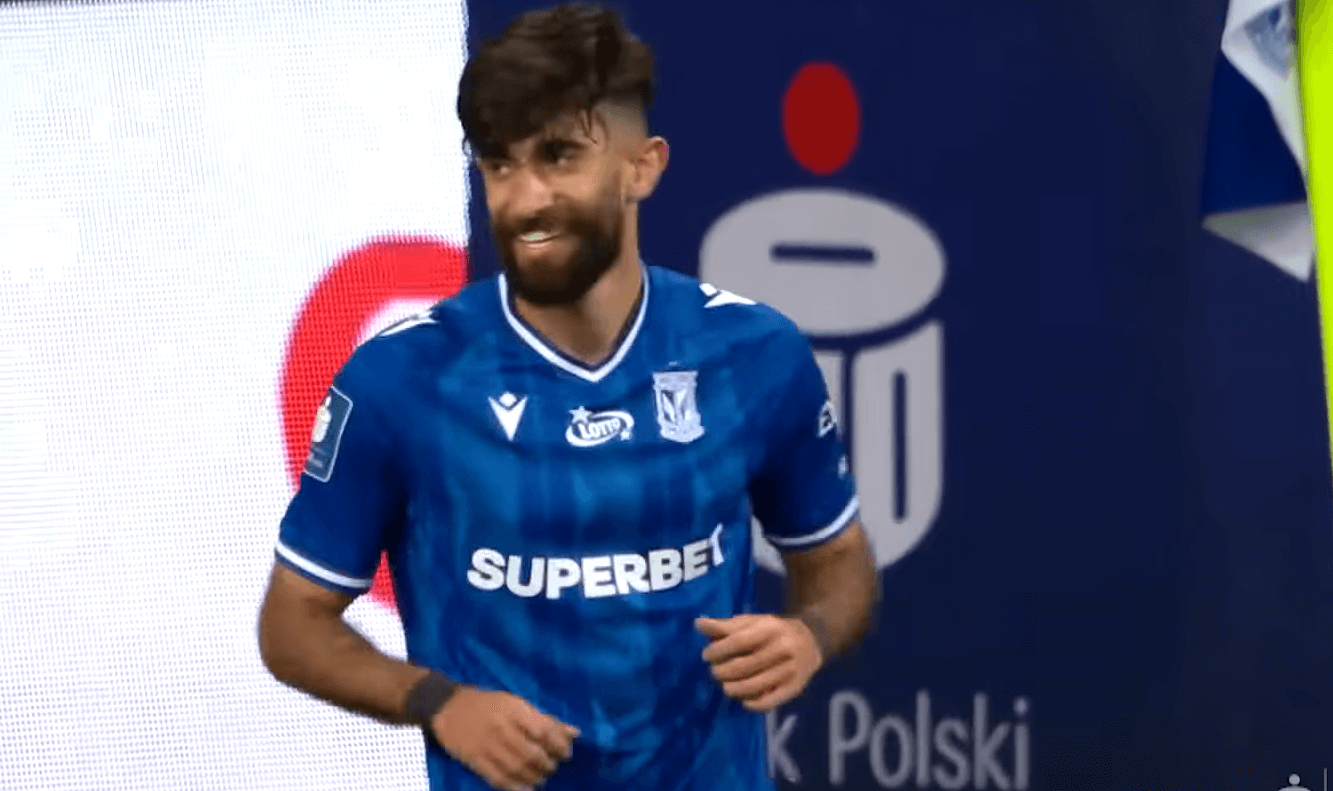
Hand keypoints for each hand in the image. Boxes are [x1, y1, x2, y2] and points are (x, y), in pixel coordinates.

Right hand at [430, 686, 579, 790]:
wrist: (448, 708)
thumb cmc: (488, 704)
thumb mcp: (516, 704)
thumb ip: (545, 719)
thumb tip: (575, 733)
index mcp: (514, 709)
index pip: (544, 731)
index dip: (559, 746)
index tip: (565, 753)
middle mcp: (502, 727)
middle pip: (532, 753)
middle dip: (547, 764)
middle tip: (552, 767)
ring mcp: (487, 745)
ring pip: (517, 768)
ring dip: (534, 777)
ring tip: (540, 777)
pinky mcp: (475, 760)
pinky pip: (498, 778)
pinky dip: (515, 787)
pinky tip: (526, 788)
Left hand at [696, 614, 822, 712]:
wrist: (810, 641)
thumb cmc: (772, 631)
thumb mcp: (752, 622)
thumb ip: (725, 625)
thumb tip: (698, 624)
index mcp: (770, 628)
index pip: (739, 641)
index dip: (719, 650)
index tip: (707, 655)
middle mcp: (783, 648)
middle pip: (745, 665)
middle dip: (723, 671)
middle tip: (715, 672)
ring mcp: (790, 670)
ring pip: (755, 685)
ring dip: (733, 688)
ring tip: (725, 685)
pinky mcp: (794, 688)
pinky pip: (769, 702)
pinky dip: (751, 704)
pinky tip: (742, 699)